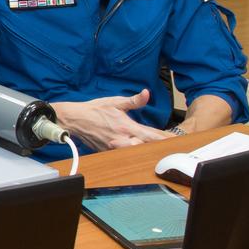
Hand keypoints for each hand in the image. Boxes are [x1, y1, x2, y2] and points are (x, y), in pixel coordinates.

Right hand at [52, 89, 171, 150]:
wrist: (74, 119)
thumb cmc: (94, 110)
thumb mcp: (115, 102)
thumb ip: (134, 100)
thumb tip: (146, 93)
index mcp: (126, 126)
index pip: (150, 135)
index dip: (164, 138)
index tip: (175, 141)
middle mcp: (121, 140)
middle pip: (145, 148)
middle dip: (156, 148)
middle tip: (168, 147)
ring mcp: (114, 148)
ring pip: (135, 154)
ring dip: (144, 152)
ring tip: (155, 151)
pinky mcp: (108, 152)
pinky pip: (123, 155)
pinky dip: (131, 153)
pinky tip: (137, 152)